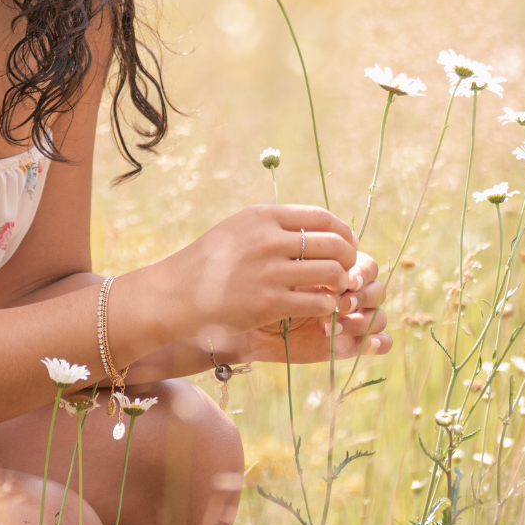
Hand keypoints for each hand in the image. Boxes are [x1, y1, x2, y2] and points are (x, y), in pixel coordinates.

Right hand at [125, 205, 362, 357]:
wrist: (176, 295)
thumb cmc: (208, 264)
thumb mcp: (237, 230)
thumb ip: (272, 226)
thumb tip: (317, 228)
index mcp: (262, 216)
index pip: (323, 218)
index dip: (343, 233)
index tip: (347, 245)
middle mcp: (268, 239)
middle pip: (333, 244)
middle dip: (349, 259)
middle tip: (348, 271)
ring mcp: (270, 271)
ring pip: (332, 273)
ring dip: (341, 284)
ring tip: (336, 290)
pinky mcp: (269, 302)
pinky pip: (318, 301)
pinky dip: (327, 306)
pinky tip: (321, 307)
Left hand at [237, 251, 389, 366]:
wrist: (249, 327)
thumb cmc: (258, 292)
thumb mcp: (277, 273)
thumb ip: (303, 261)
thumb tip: (327, 255)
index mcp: (337, 269)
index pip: (366, 265)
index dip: (362, 272)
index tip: (347, 279)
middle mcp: (348, 292)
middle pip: (377, 289)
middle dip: (362, 297)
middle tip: (341, 304)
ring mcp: (351, 318)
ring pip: (379, 316)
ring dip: (364, 321)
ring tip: (336, 328)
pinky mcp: (352, 343)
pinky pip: (382, 342)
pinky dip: (377, 343)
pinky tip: (362, 344)